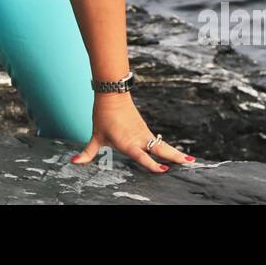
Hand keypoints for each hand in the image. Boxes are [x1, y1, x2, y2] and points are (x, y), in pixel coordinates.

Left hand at [69, 92, 194, 171]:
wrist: (112, 94)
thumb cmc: (103, 116)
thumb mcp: (95, 136)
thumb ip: (88, 153)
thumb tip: (74, 162)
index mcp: (127, 142)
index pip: (141, 156)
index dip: (151, 164)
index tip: (163, 170)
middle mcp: (138, 138)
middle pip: (160, 149)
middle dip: (174, 157)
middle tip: (189, 163)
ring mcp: (144, 133)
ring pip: (162, 145)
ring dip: (176, 153)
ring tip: (191, 161)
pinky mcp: (146, 130)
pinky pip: (159, 142)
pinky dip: (169, 149)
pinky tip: (178, 156)